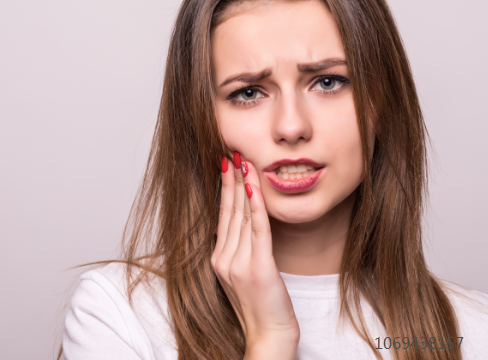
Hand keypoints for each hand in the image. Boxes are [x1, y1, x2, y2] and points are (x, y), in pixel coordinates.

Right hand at [211, 152, 299, 359]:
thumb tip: (240, 222)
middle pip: (229, 210)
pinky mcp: (258, 268)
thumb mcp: (242, 274)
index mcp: (218, 259)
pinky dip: (256, 206)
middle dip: (232, 179)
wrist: (269, 335)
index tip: (227, 164)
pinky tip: (255, 187)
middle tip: (233, 152)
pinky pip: (257, 230)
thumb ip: (238, 248)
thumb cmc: (261, 305)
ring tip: (245, 161)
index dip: (225, 188)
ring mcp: (238, 264)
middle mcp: (223, 259)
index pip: (222, 215)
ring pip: (241, 216)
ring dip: (244, 185)